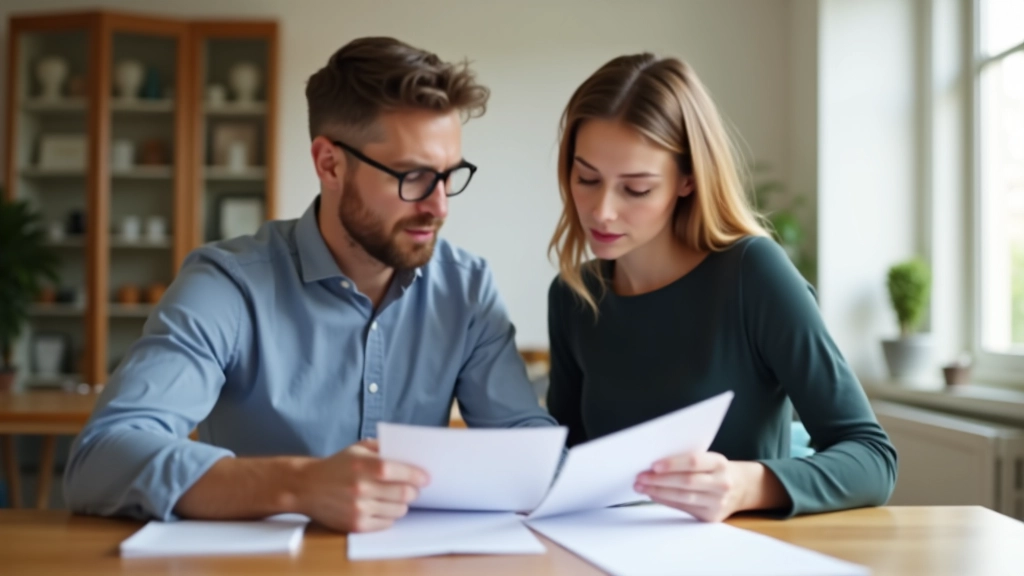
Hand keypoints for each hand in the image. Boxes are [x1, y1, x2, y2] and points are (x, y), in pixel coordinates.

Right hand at [297, 439, 428, 532]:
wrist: (306, 487)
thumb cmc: (336, 465)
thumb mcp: (357, 448)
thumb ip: (383, 448)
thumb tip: (410, 454)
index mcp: (363, 466)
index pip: (398, 471)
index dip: (417, 475)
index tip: (426, 477)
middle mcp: (361, 488)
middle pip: (404, 493)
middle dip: (414, 491)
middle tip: (414, 488)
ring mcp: (359, 508)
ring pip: (399, 510)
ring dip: (402, 504)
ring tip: (397, 497)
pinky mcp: (356, 525)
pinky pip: (387, 523)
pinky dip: (390, 516)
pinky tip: (383, 507)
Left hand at [634, 452, 751, 522]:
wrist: (741, 488)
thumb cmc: (715, 470)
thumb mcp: (708, 459)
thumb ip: (687, 461)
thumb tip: (654, 466)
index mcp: (719, 463)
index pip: (694, 461)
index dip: (673, 464)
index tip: (653, 465)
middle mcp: (721, 483)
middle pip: (686, 482)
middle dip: (660, 480)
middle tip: (640, 477)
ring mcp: (718, 502)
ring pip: (683, 497)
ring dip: (658, 492)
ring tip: (641, 487)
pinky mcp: (711, 516)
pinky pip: (684, 508)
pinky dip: (666, 501)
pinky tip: (654, 495)